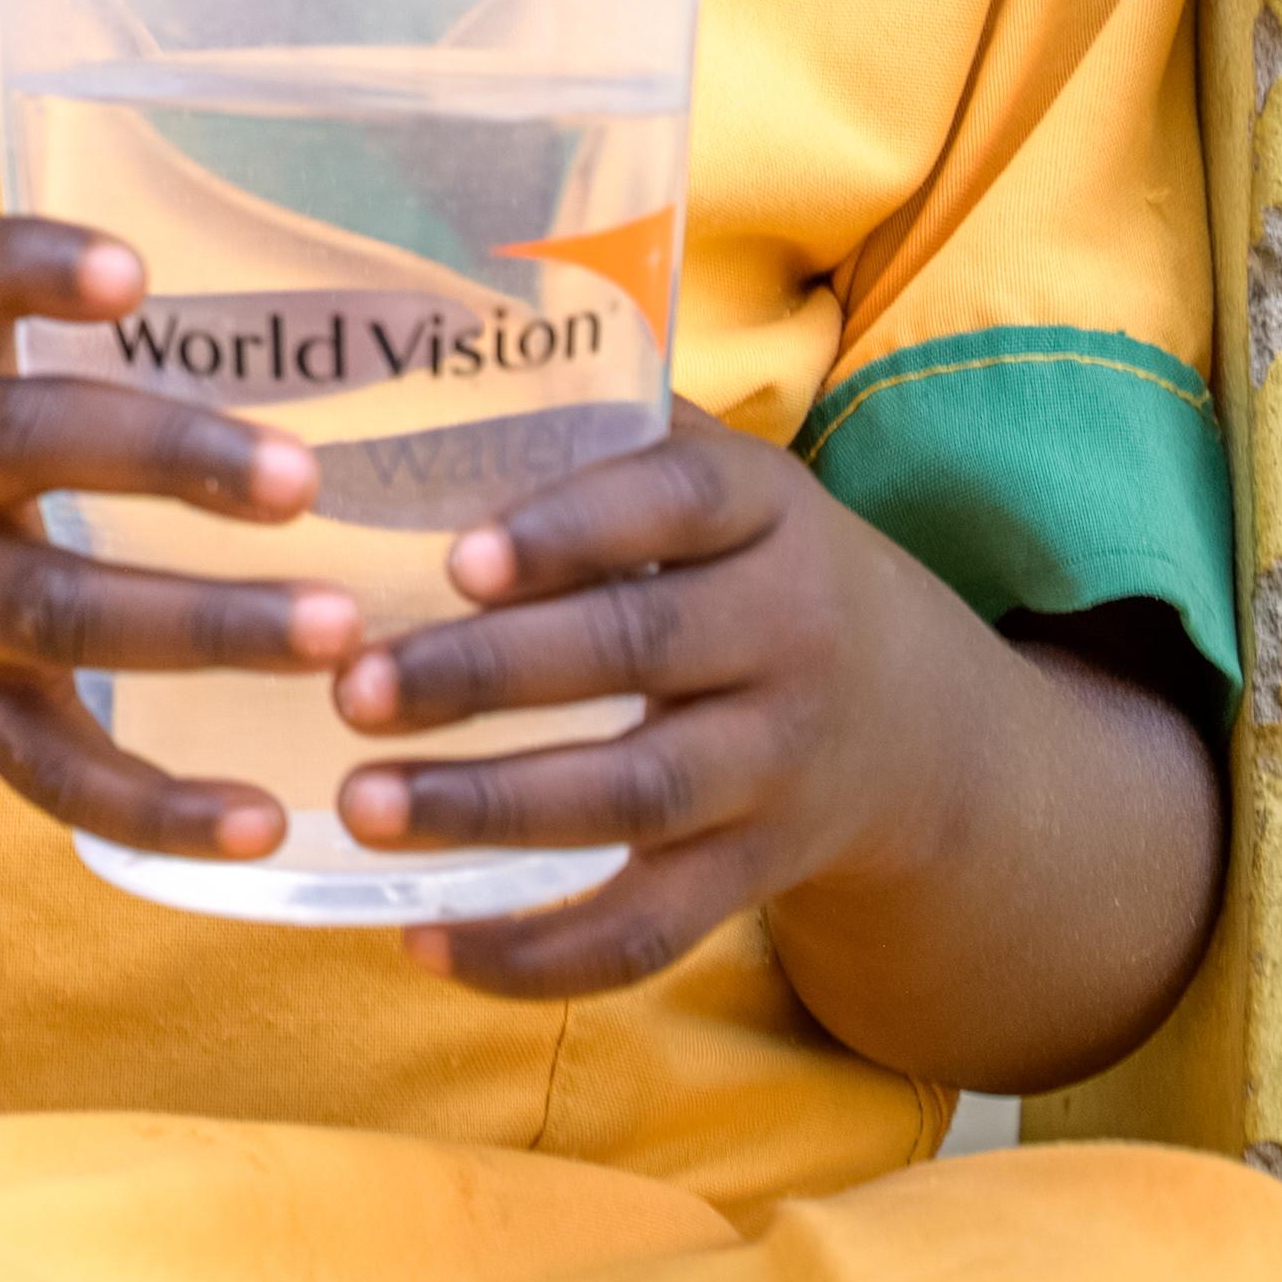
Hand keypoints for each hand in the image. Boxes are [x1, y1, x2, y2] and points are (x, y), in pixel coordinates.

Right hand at [0, 215, 365, 859]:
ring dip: (202, 621)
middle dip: (165, 456)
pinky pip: (56, 770)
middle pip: (23, 444)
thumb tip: (341, 310)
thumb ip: (82, 350)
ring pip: (57, 611)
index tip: (135, 272)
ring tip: (335, 630)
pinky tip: (264, 819)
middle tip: (302, 478)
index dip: (27, 269)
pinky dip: (159, 806)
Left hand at [334, 407, 974, 998]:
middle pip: (636, 656)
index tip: (458, 558)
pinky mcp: (757, 873)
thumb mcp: (717, 481)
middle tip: (352, 689)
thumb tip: (407, 326)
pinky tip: (420, 943)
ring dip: (490, 807)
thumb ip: (596, 422)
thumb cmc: (749, 568)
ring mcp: (778, 766)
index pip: (675, 503)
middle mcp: (789, 636)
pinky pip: (650, 930)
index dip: (570, 529)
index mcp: (765, 515)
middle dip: (487, 677)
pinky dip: (537, 954)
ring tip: (361, 807)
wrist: (930, 728)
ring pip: (635, 799)